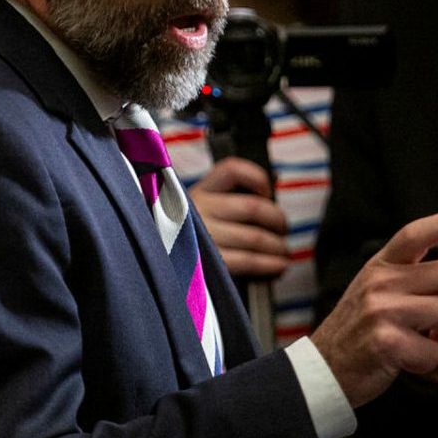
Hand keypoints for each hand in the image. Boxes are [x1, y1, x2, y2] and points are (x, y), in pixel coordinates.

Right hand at [187, 158, 289, 279]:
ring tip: (284, 252)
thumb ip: (227, 200)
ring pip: (254, 237)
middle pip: (253, 207)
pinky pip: (247, 261)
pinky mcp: (206, 265)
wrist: (153, 268)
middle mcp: (198, 210)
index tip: (266, 193)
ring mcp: (201, 238)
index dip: (257, 178)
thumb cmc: (182, 237)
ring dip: (277, 246)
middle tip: (283, 230)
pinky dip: (269, 264)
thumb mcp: (196, 209)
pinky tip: (277, 266)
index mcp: (197, 191)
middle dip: (278, 220)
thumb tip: (270, 193)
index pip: (232, 169)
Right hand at [312, 209, 437, 407]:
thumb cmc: (360, 329)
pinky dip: (430, 360)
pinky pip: (436, 351)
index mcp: (379, 266)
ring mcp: (381, 311)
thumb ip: (420, 274)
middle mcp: (379, 282)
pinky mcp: (386, 343)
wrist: (323, 369)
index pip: (413, 234)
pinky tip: (410, 359)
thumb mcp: (383, 292)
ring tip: (430, 338)